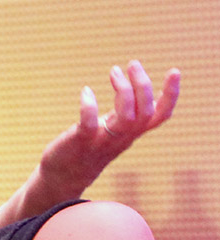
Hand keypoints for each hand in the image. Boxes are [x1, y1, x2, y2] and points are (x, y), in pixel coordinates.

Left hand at [36, 61, 179, 198]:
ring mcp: (103, 140)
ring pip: (126, 118)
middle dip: (143, 86)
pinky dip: (90, 106)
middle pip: (145, 112)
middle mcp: (122, 137)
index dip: (171, 95)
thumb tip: (137, 89)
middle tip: (133, 64)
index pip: (160, 115)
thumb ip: (126, 113)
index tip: (174, 71)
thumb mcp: (113, 128)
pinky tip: (86, 91)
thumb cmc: (90, 146)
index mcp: (131, 132)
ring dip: (124, 92)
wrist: (64, 175)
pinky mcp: (81, 142)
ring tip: (114, 71)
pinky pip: (90, 124)